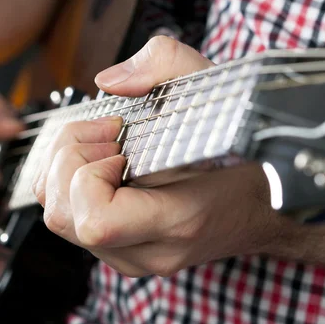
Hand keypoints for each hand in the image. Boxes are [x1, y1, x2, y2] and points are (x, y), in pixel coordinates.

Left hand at [32, 36, 287, 276]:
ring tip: (103, 148)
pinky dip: (68, 183)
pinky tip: (99, 164)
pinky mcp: (119, 253)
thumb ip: (168, 66)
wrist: (267, 207)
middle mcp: (148, 251)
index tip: (119, 144)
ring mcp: (131, 257)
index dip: (89, 174)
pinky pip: (67, 219)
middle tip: (106, 137)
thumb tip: (108, 81)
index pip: (97, 222)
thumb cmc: (246, 154)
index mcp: (178, 221)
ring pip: (57, 218)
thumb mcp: (222, 91)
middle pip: (62, 218)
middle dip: (68, 162)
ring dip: (65, 171)